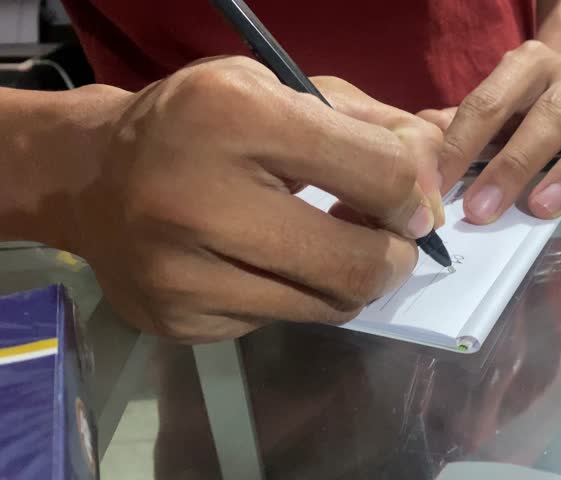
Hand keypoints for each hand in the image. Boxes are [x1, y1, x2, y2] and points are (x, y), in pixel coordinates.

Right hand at [67, 56, 442, 341]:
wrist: (91, 177)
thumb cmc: (201, 123)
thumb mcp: (282, 90)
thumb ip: (373, 126)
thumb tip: (436, 184)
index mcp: (233, 116)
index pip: (379, 173)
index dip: (415, 194)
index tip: (412, 203)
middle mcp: (200, 201)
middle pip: (360, 265)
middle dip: (395, 256)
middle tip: (387, 240)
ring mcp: (184, 275)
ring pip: (330, 306)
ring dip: (349, 279)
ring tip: (327, 245)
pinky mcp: (181, 322)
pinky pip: (283, 321)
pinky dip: (296, 294)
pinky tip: (266, 264)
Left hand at [420, 40, 560, 223]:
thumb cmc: (531, 103)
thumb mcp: (495, 107)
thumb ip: (462, 125)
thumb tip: (420, 142)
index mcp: (527, 64)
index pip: (489, 103)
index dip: (462, 146)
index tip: (439, 187)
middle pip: (549, 116)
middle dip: (513, 165)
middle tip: (483, 210)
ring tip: (544, 208)